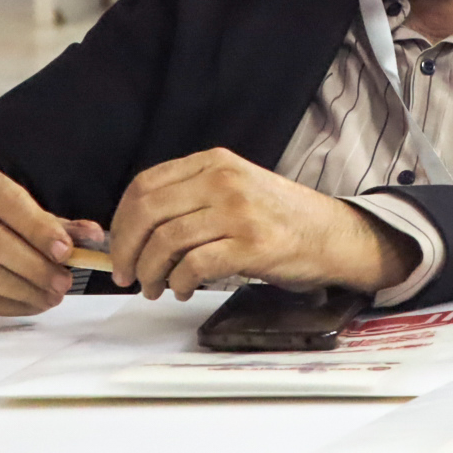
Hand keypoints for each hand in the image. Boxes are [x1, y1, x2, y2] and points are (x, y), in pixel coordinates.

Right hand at [0, 164, 74, 319]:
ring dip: (21, 288)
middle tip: (64, 282)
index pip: (4, 199)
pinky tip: (30, 305)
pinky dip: (5, 305)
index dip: (36, 226)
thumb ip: (57, 224)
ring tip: (52, 296)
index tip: (66, 251)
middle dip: (33, 265)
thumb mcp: (22, 212)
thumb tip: (94, 236)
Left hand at [109, 148, 415, 299]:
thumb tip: (133, 230)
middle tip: (126, 275)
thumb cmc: (280, 217)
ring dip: (151, 273)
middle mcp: (225, 180)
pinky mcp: (253, 245)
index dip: (120, 222)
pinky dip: (179, 283)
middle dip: (126, 251)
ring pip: (167, 242)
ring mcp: (240, 211)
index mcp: (215, 162)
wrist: (333, 233)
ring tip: (154, 288)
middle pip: (148, 213)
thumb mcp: (235, 188)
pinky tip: (184, 290)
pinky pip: (195, 265)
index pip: (144, 186)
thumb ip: (192, 197)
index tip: (118, 248)